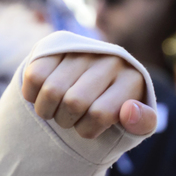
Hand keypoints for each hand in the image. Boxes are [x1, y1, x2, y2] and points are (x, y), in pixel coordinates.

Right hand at [21, 53, 155, 138]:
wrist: (93, 89)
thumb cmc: (115, 112)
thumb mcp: (136, 124)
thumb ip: (142, 123)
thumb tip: (129, 110)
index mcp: (133, 79)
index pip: (99, 113)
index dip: (87, 129)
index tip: (91, 126)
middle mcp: (111, 59)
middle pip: (74, 102)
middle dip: (66, 121)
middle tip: (70, 119)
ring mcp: (84, 49)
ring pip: (52, 90)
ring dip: (47, 111)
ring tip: (56, 109)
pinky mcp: (57, 45)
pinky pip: (35, 75)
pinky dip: (32, 94)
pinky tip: (43, 95)